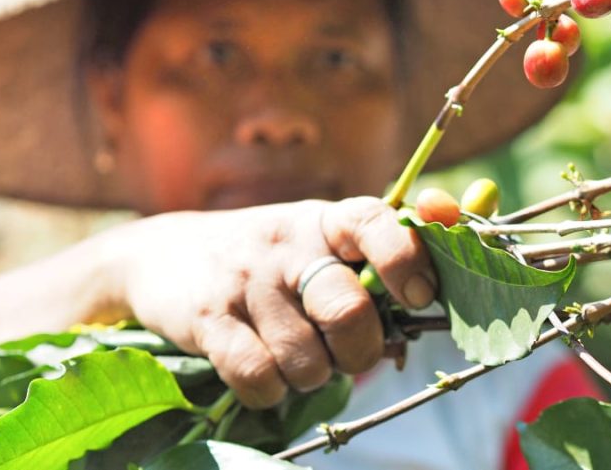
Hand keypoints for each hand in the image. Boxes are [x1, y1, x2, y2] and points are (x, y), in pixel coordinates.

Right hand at [111, 197, 435, 407]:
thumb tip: (446, 249)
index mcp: (323, 220)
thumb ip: (378, 249)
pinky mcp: (208, 320)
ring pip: (307, 360)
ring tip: (298, 354)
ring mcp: (244, 282)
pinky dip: (272, 390)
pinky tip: (266, 370)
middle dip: (361, 349)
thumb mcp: (318, 237)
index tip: (422, 295)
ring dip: (312, 374)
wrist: (164, 254)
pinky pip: (260, 378)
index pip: (374, 222)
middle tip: (350, 349)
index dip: (407, 259)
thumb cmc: (269, 256)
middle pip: (347, 311)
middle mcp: (285, 246)